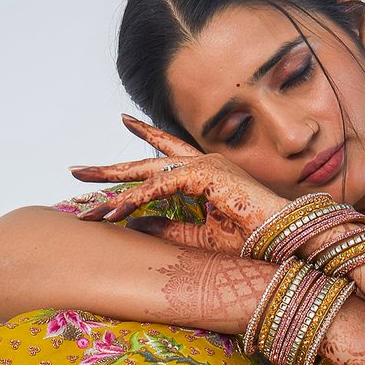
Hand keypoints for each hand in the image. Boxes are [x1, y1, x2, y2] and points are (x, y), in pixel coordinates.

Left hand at [67, 115, 287, 255]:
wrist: (288, 241)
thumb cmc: (255, 240)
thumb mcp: (203, 238)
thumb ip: (170, 229)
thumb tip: (136, 226)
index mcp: (206, 172)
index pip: (165, 153)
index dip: (143, 138)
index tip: (122, 123)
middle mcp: (203, 162)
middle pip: (146, 162)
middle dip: (109, 168)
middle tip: (76, 170)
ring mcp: (204, 166)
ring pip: (146, 176)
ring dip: (115, 194)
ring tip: (88, 208)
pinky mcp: (205, 177)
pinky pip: (159, 188)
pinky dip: (135, 202)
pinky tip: (114, 215)